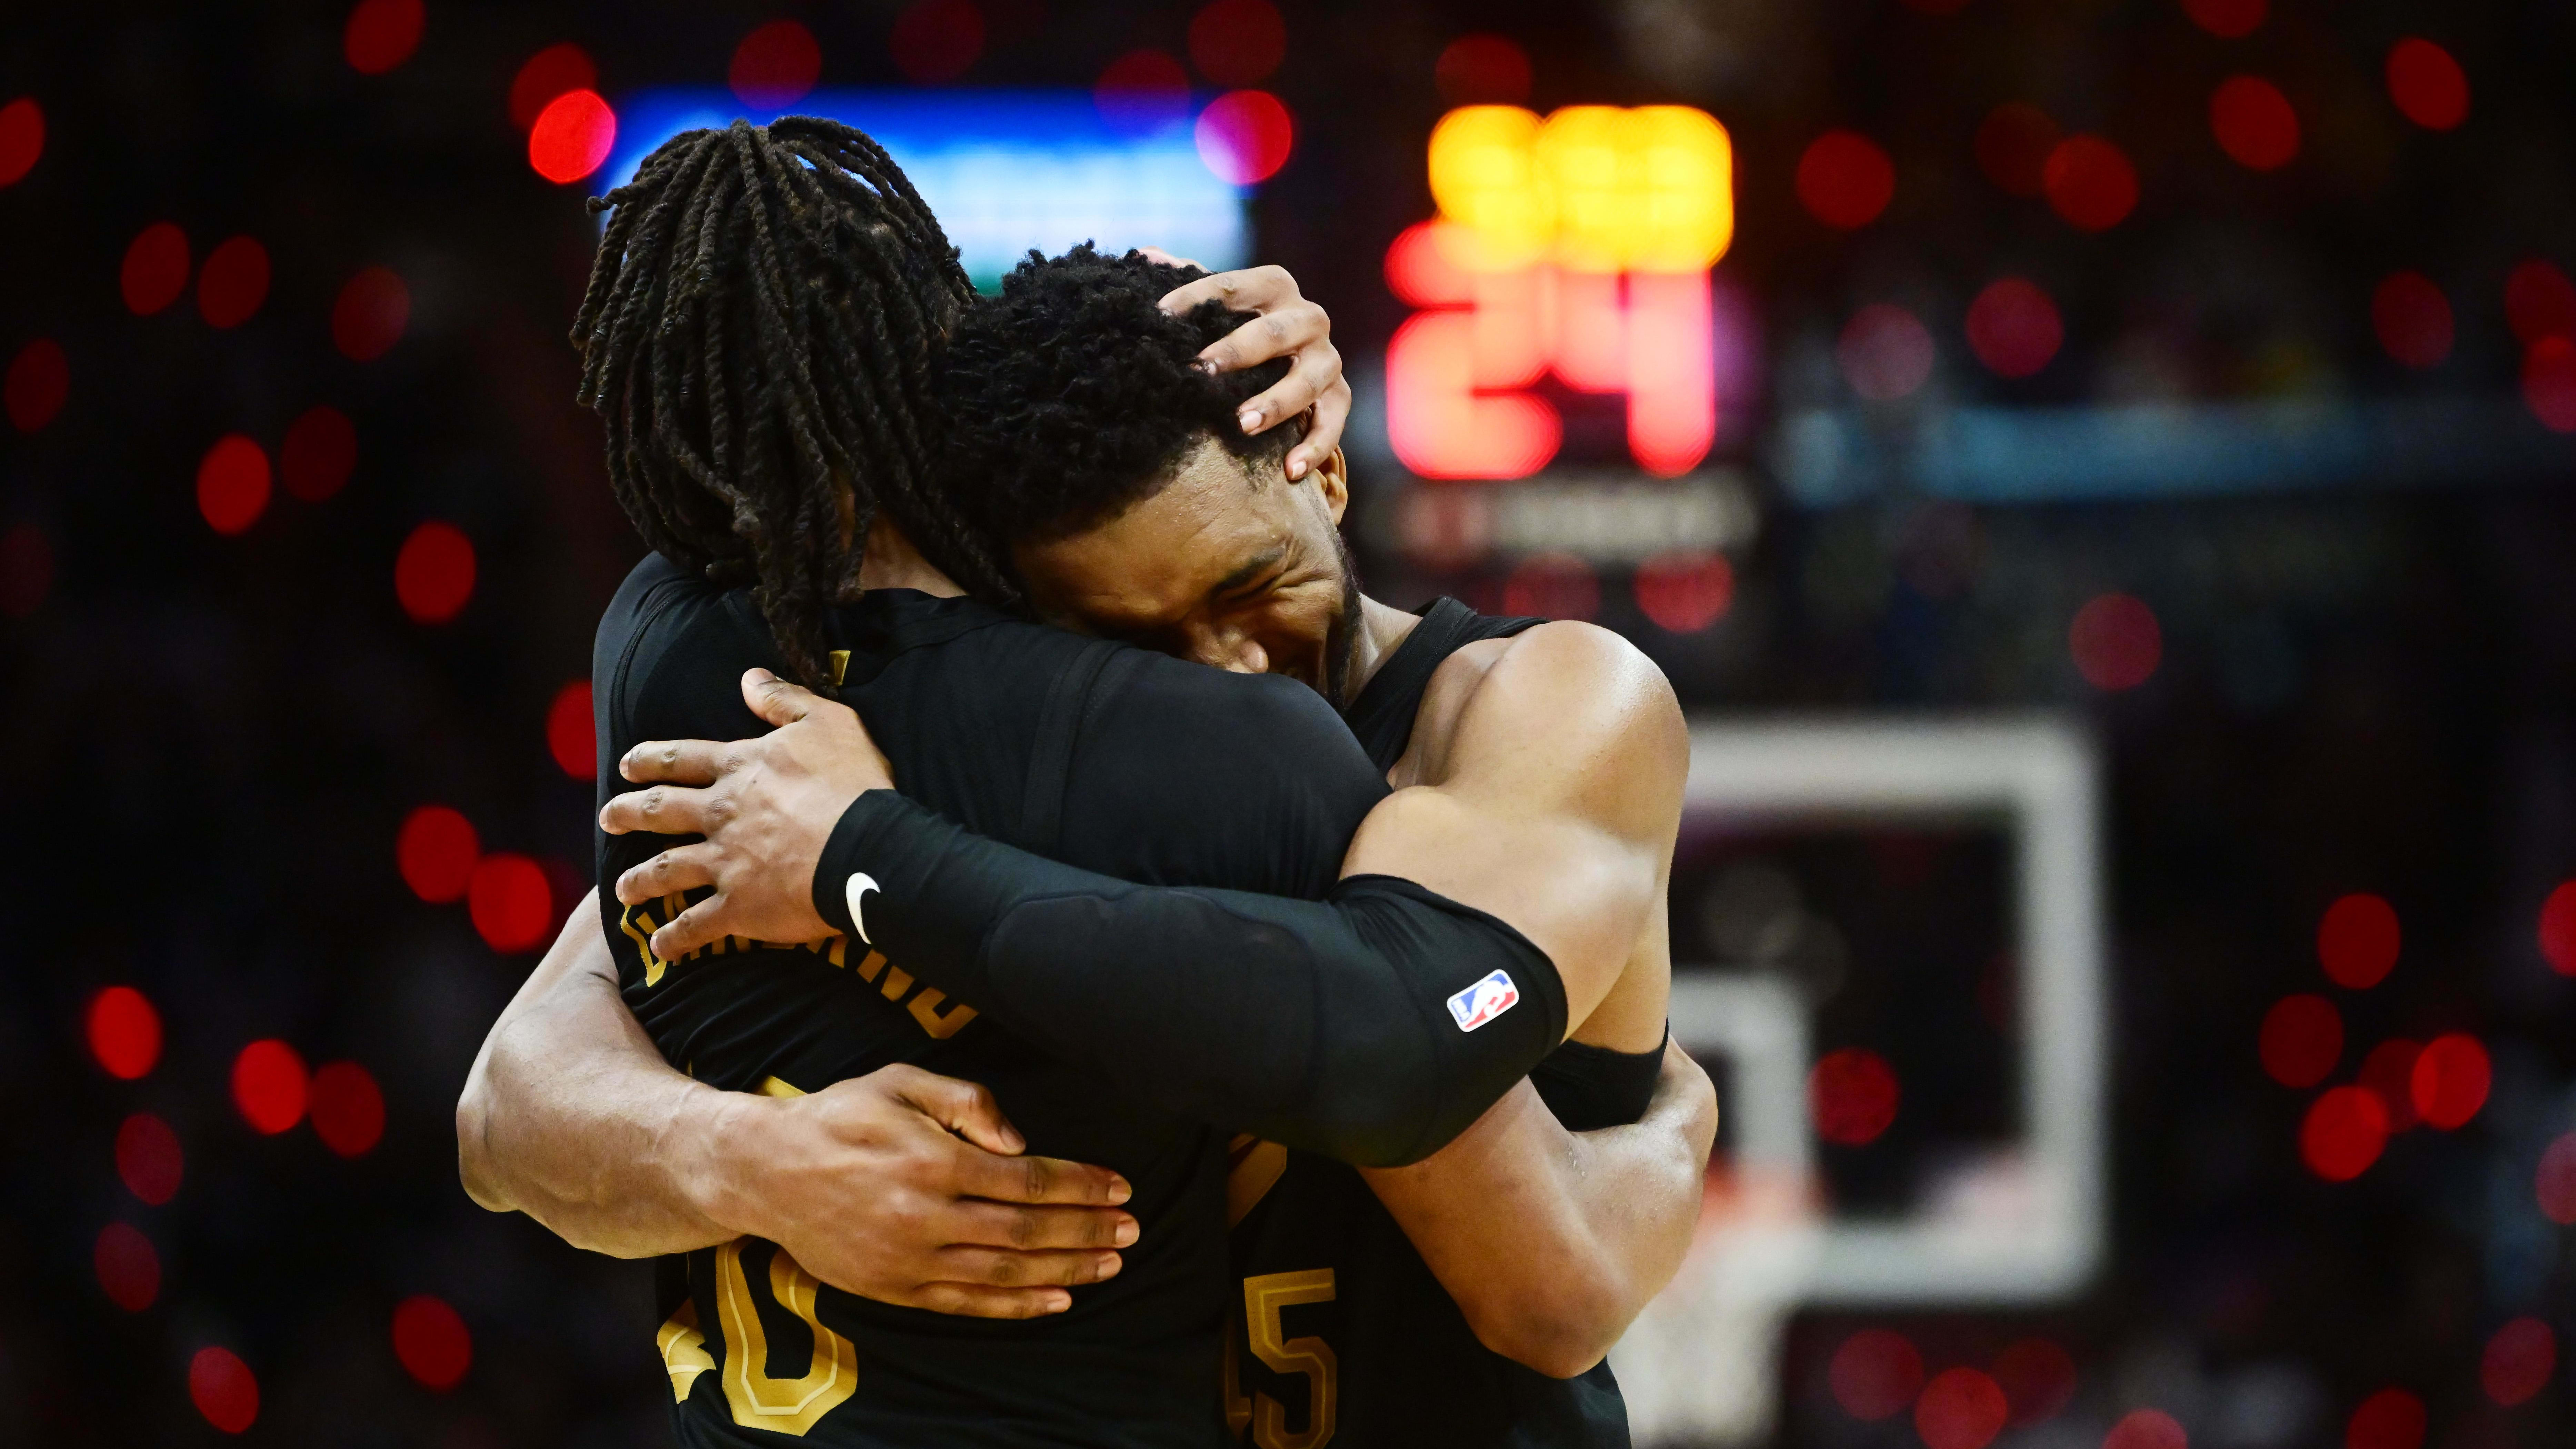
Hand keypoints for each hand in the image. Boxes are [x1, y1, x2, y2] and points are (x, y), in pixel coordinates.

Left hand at [601, 668, 885, 957]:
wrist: (867, 849)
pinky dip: (675, 939)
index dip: (651, 759)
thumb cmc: (854, 784)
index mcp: (740, 770)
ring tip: (622, 891)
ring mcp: (725, 862)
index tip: (627, 764)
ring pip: (667, 870)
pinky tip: (658, 948)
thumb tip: (749, 677)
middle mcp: (721, 814)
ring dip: (640, 881)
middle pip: (661, 811)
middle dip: (628, 813)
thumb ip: (784, 700)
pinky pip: (696, 926)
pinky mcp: (739, 906)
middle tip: (607, 818)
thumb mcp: (828, 722)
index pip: (683, 759)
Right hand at [693, 1063, 1138, 1317]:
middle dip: (1087, 1231)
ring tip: (1110, 1265)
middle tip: (1133, 1230)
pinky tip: (1056, 1300)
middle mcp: (925, 1215)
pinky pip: (967, 1302)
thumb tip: (1019, 1139)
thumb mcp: (901, 1082)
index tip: (1121, 1187)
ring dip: (1065, 1271)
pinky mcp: (893, 1288)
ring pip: (1005, 1271)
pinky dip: (1017, 1305)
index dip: (1081, 1185)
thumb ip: (967, 1101)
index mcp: (933, 1160)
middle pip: (1027, 1229)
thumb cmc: (840, 1116)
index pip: (1029, 1179)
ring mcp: (909, 1258)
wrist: (765, 1171)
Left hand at [1148, 256, 1347, 481]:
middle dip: (1235, 352)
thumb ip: (1187, 278)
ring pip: (1306, 380)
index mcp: (1274, 285)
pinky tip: (1289, 470)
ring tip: (1242, 424)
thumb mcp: (1218, 300)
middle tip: (1200, 372)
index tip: (1159, 318)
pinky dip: (1314, 447)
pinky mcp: (1339, 394)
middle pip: (1272, 333)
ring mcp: (1327, 357)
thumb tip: (1145, 255)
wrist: (1292, 354)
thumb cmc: (1240, 324)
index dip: (1194, 298)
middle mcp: (1308, 316)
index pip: (1232, 286)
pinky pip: (1333, 421)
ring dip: (1275, 403)